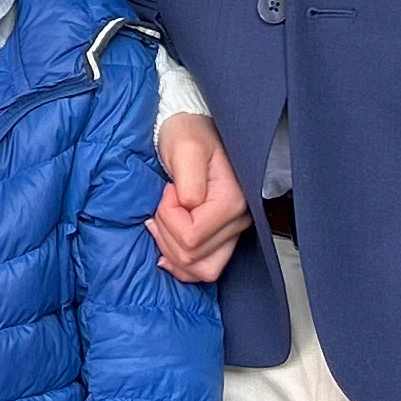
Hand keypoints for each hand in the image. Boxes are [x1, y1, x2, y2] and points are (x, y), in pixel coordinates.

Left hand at [151, 113, 248, 283]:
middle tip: (161, 205)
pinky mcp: (223, 236)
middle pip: (193, 257)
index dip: (169, 219)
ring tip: (162, 224)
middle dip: (166, 233)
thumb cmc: (188, 134)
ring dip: (173, 252)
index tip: (167, 192)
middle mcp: (238, 220)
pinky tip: (168, 243)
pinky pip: (205, 267)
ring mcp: (233, 231)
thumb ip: (188, 182)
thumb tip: (189, 207)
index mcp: (231, 201)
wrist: (194, 130)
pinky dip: (182, 263)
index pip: (191, 237)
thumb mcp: (184, 149)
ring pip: (202, 270)